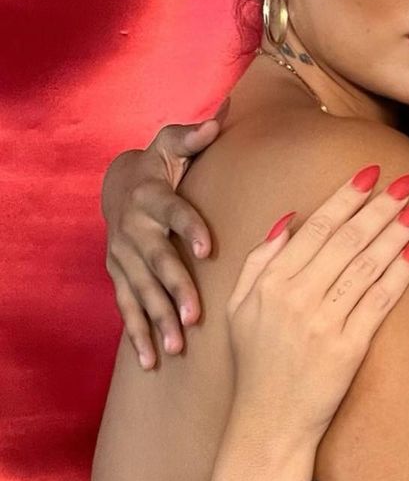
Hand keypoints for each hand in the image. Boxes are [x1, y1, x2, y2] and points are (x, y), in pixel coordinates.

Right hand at [102, 105, 224, 367]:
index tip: (209, 248)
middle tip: (194, 316)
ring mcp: (123, 257)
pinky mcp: (119, 276)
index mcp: (152, 197)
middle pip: (156, 261)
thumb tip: (218, 119)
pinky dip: (138, 336)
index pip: (174, 212)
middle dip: (174, 289)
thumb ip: (193, 135)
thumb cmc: (162, 163)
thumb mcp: (173, 143)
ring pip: (140, 292)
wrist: (120, 184)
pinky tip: (151, 362)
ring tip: (176, 348)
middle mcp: (133, 229)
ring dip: (157, 320)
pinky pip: (126, 309)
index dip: (190, 227)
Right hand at [226, 168, 408, 446]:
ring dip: (395, 231)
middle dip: (378, 206)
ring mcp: (322, 323)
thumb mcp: (238, 309)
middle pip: (345, 239)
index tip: (369, 173)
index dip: (345, 197)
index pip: (314, 228)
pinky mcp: (347, 348)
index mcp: (268, 283)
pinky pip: (380, 300)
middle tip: (404, 182)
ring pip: (366, 264)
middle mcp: (294, 298)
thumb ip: (259, 261)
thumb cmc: (256, 367)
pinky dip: (401, 271)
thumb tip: (288, 219)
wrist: (267, 426)